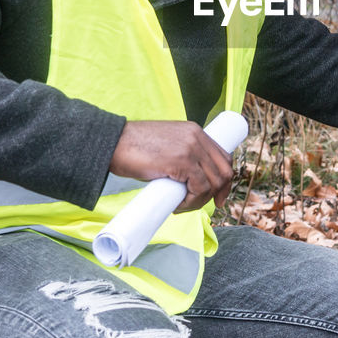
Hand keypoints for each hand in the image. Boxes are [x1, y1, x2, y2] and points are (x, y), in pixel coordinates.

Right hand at [109, 121, 233, 211]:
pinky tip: (178, 206)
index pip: (223, 156)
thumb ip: (182, 157)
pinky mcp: (182, 161)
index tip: (218, 196)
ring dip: (200, 201)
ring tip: (181, 206)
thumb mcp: (166, 147)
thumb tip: (189, 182)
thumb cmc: (134, 148)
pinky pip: (199, 188)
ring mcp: (191, 148)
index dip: (225, 179)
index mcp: (195, 131)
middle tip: (202, 206)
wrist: (113, 143)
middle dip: (218, 193)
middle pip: (224, 170)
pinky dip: (192, 202)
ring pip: (213, 182)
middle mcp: (197, 137)